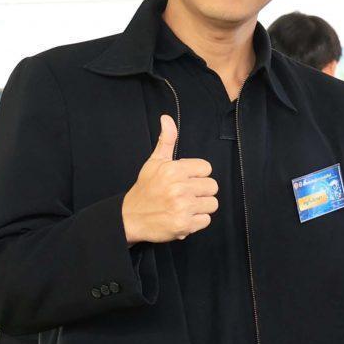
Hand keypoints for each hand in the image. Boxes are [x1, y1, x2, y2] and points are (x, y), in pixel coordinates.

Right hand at [121, 115, 218, 245]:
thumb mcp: (154, 162)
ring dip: (201, 207)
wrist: (130, 218)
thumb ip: (165, 141)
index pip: (206, 168)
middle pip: (212, 186)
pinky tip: (183, 217)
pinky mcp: (184, 224)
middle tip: (185, 195)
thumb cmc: (145, 189)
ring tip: (185, 206)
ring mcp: (182, 207)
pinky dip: (196, 221)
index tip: (186, 180)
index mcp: (173, 170)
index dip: (197, 175)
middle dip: (200, 191)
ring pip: (212, 204)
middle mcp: (179, 187)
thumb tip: (167, 119)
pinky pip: (206, 220)